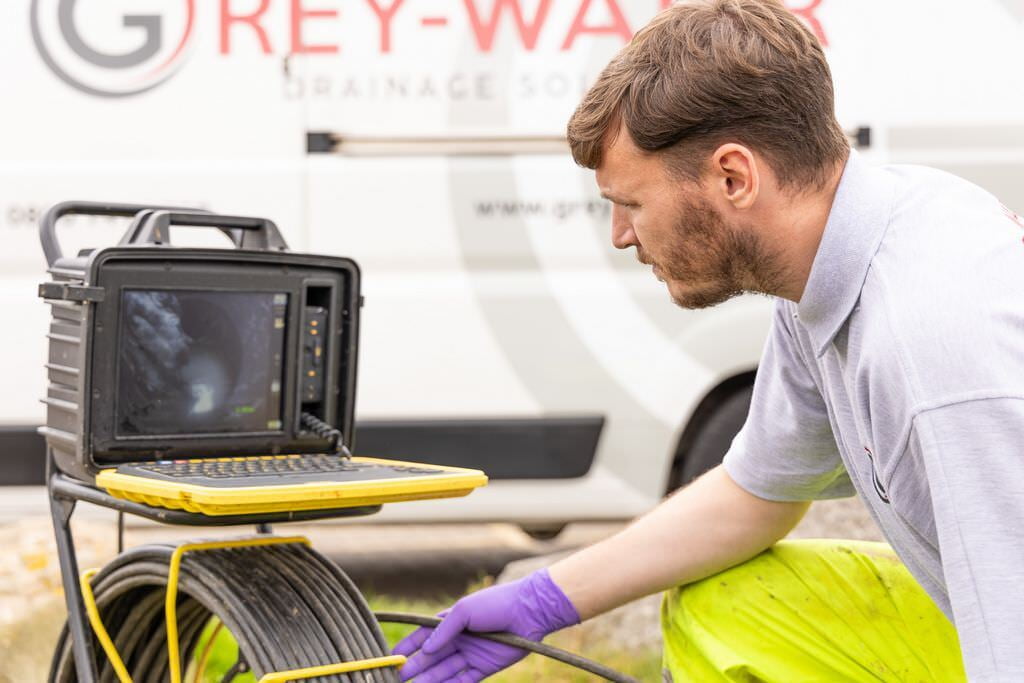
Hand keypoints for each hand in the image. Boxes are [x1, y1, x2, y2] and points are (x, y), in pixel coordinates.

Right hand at [393, 568, 578, 681]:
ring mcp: (470, 654)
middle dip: (414, 668)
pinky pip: (463, 680)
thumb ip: (443, 630)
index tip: (391, 658)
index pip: (423, 637)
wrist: (528, 611)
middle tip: (397, 678)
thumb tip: (424, 649)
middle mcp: (458, 640)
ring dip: (428, 680)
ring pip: (444, 672)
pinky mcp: (484, 667)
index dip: (408, 647)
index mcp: (450, 622)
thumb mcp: (463, 611)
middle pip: (431, 658)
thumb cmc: (494, 603)